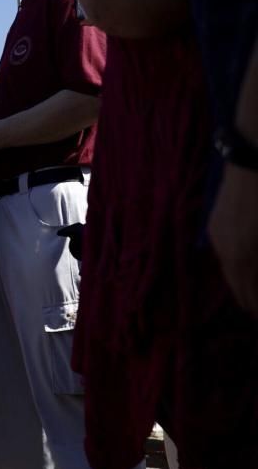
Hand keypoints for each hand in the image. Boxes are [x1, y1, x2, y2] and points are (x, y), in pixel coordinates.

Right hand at [207, 164, 257, 315]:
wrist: (252, 157)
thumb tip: (257, 277)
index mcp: (246, 254)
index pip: (251, 292)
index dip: (256, 305)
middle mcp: (227, 249)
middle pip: (237, 284)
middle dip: (247, 299)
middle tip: (253, 311)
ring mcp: (218, 235)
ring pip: (228, 268)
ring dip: (238, 282)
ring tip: (246, 292)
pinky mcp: (215, 222)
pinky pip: (223, 252)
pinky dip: (232, 264)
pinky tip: (239, 264)